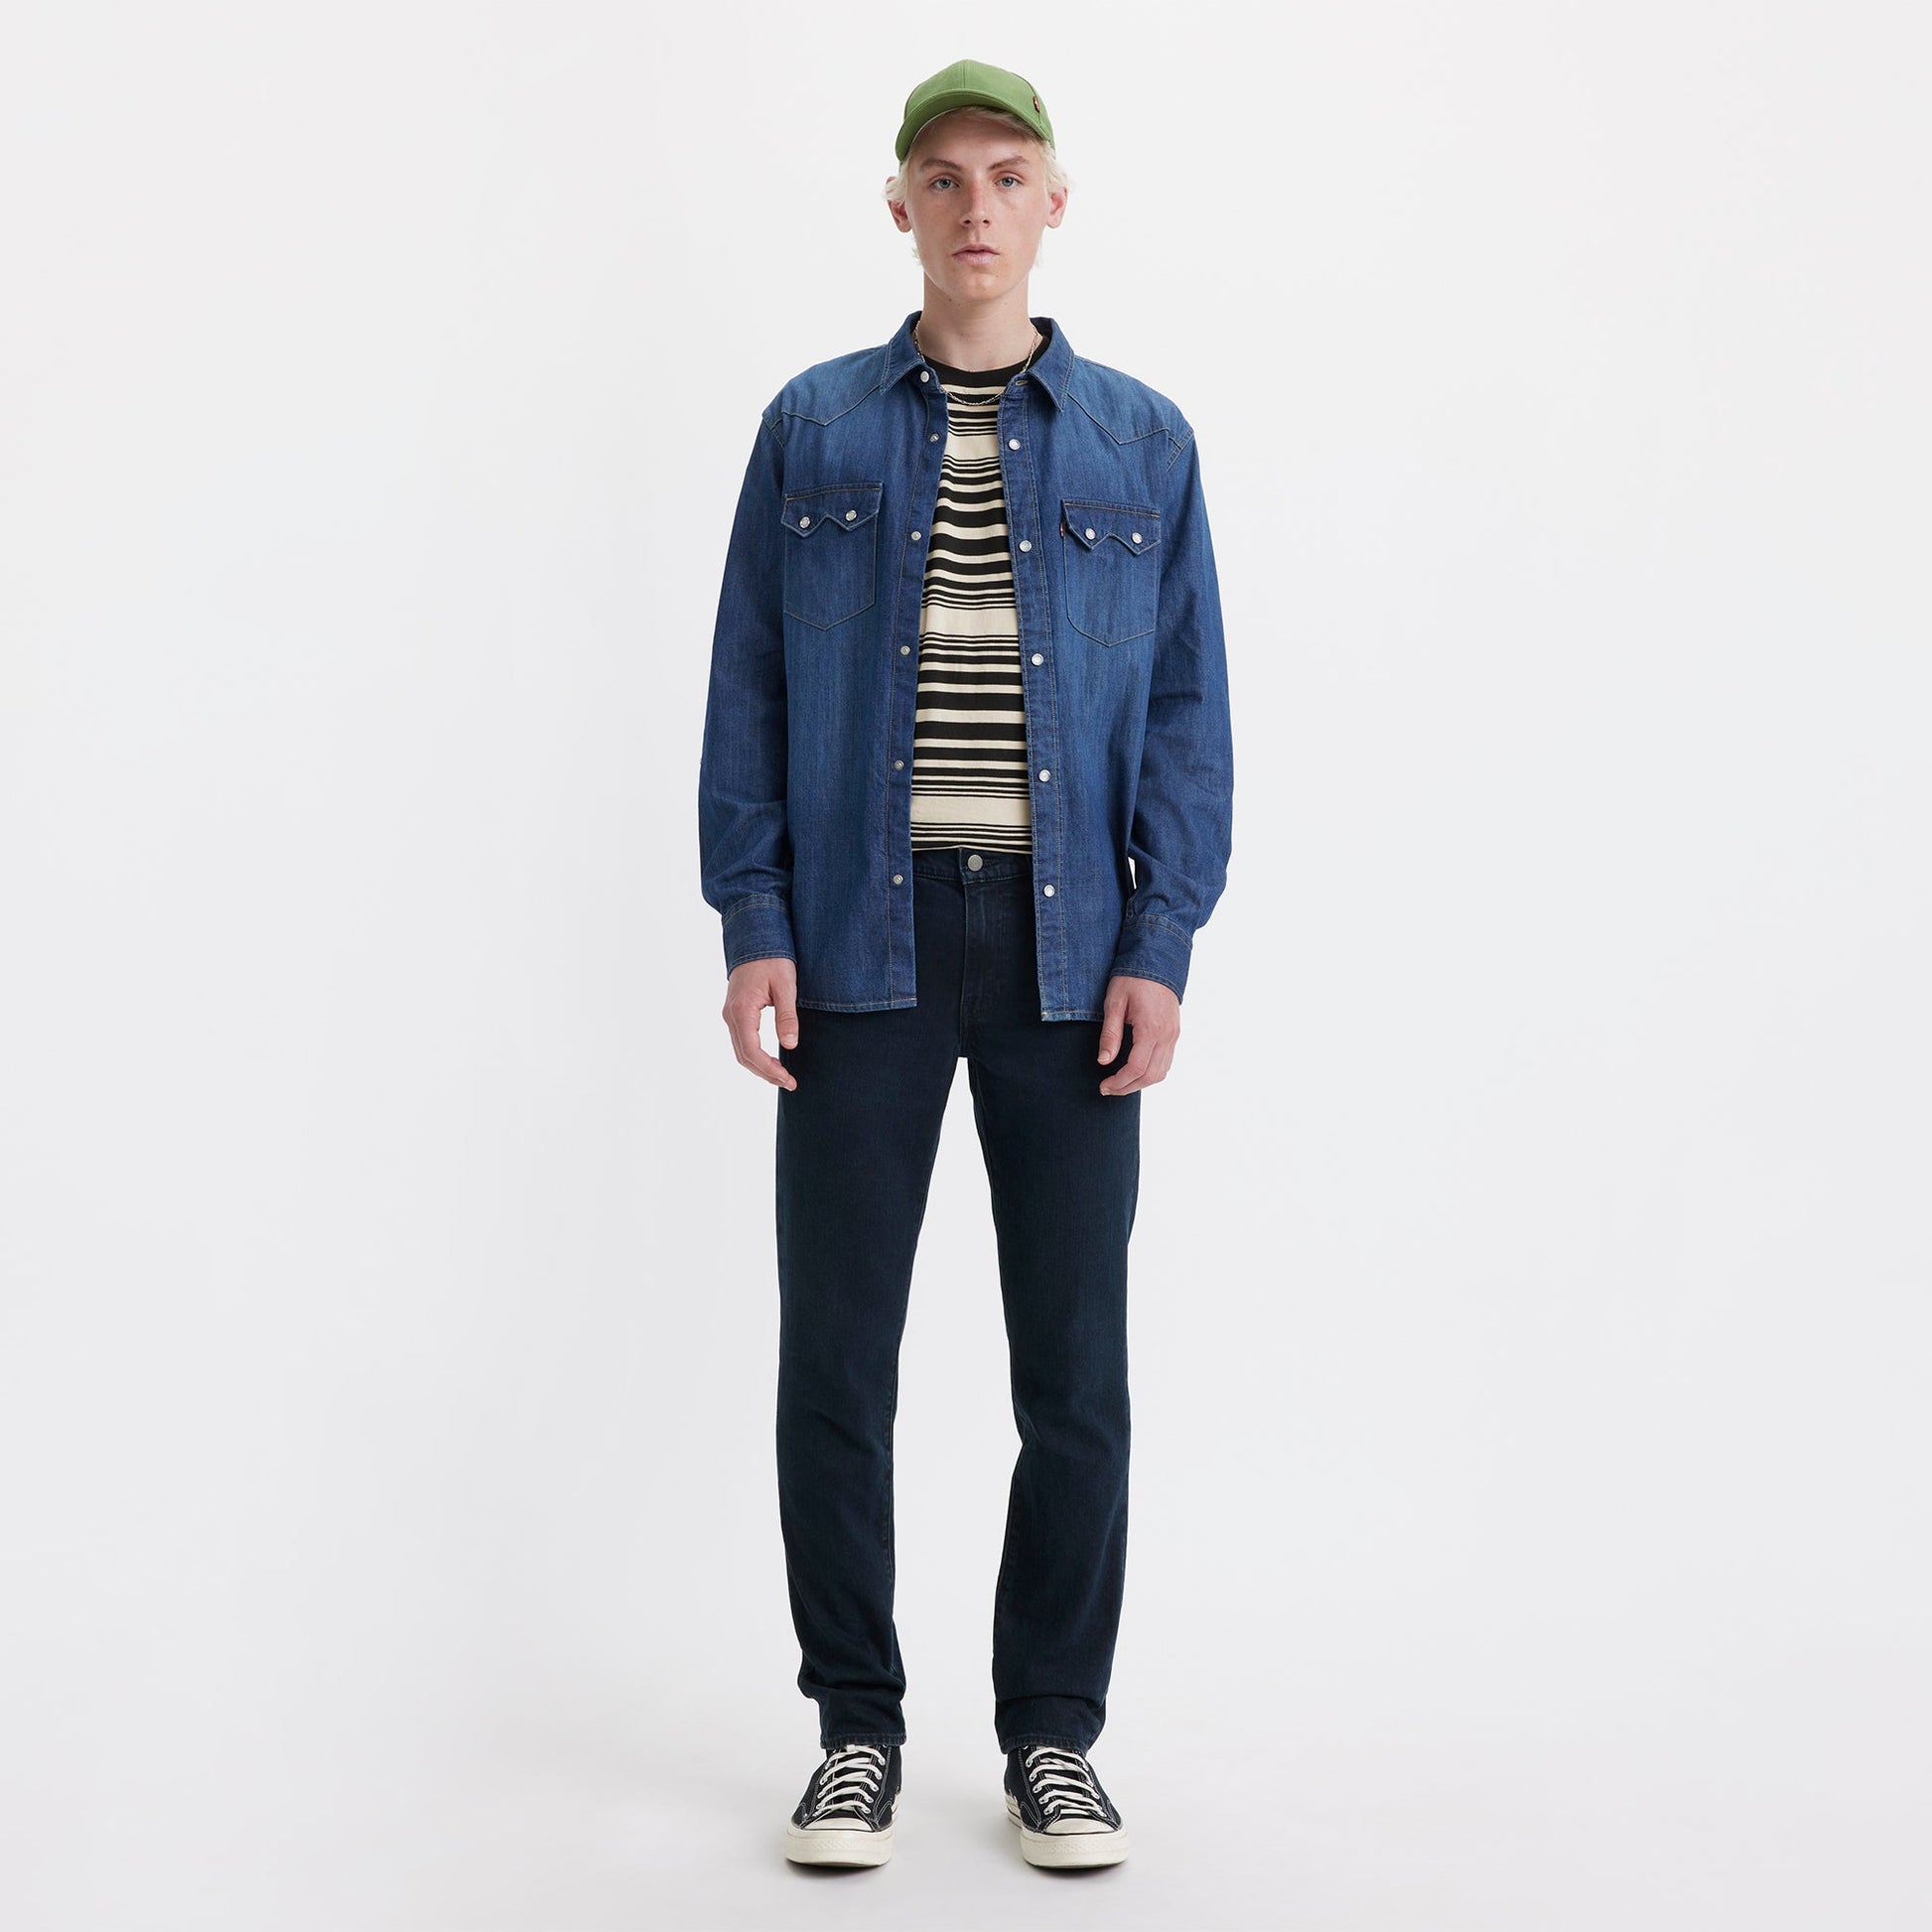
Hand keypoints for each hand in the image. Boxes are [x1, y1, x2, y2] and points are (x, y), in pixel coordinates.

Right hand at [722, 956, 799, 1090]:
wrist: (755, 937)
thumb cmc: (772, 959)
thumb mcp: (786, 986)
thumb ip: (787, 1016)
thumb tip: (790, 1045)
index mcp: (742, 1010)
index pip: (751, 1052)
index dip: (769, 1070)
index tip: (788, 1079)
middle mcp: (731, 1015)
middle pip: (744, 1056)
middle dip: (765, 1073)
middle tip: (789, 1083)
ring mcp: (730, 1014)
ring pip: (741, 1051)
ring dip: (759, 1067)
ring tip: (782, 1076)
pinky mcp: (735, 1012)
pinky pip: (741, 1041)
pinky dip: (754, 1056)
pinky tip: (770, 1061)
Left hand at [1097, 975, 1178, 1093]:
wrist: (1156, 960)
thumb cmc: (1133, 979)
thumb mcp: (1114, 1003)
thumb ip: (1110, 1034)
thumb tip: (1103, 1061)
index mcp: (1151, 1029)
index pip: (1136, 1068)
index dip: (1119, 1082)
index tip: (1104, 1086)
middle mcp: (1166, 1035)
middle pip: (1151, 1076)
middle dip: (1128, 1087)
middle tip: (1108, 1088)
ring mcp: (1173, 1035)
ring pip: (1162, 1072)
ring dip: (1141, 1082)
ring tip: (1120, 1083)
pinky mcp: (1174, 1032)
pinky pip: (1166, 1061)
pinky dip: (1152, 1072)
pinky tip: (1136, 1070)